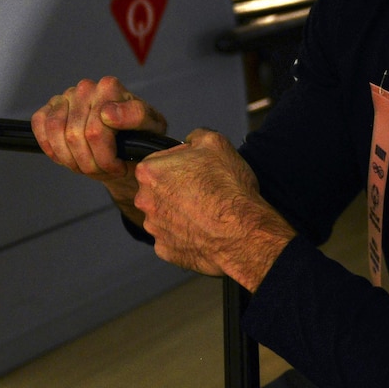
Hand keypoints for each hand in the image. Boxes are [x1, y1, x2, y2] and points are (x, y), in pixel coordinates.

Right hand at [31, 75, 169, 216]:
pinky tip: (68, 157)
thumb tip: (107, 113)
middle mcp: (86, 87)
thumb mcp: (152, 127)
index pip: (96, 131)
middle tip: (103, 170)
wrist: (123, 146)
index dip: (105, 158)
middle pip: (76, 136)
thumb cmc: (138, 136)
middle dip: (89, 163)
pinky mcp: (50, 107)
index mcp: (110, 87)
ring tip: (87, 166)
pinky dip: (51, 148)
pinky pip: (40, 126)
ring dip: (70, 159)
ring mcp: (65, 96)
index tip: (118, 167)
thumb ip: (136, 116)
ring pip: (56, 133)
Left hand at [133, 131, 295, 289]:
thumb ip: (195, 136)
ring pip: (165, 215)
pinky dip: (186, 236)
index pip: (159, 161)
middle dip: (177, 189)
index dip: (181, 164)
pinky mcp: (165, 251)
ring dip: (181, 213)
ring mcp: (154, 228)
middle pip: (158, 190)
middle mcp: (145, 201)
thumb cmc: (228, 188)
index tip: (198, 171)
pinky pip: (173, 239)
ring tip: (207, 213)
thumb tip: (191, 140)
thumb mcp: (216, 143)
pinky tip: (204, 231)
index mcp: (150, 172)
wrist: (243, 233)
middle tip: (204, 191)